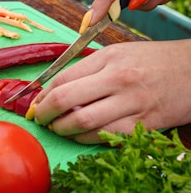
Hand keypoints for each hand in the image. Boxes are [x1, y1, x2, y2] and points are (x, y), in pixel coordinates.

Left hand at [33, 40, 190, 143]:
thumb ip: (91, 68)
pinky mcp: (143, 124)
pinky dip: (85, 139)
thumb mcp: (122, 53)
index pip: (63, 77)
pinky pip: (105, 136)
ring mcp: (131, 102)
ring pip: (82, 122)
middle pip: (65, 99)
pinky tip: (79, 136)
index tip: (35, 103)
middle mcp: (118, 78)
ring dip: (62, 129)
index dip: (42, 94)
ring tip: (57, 129)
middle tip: (39, 119)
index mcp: (110, 57)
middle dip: (44, 113)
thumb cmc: (157, 61)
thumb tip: (58, 88)